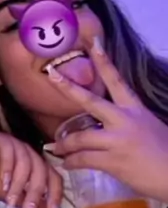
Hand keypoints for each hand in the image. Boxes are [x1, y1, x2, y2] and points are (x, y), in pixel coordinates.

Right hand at [0, 131, 61, 207]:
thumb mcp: (11, 196)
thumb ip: (29, 205)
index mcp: (37, 166)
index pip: (55, 178)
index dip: (56, 196)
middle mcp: (30, 154)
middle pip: (41, 172)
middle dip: (35, 195)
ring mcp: (16, 144)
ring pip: (26, 163)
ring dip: (19, 185)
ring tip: (9, 201)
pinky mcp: (1, 139)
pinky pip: (9, 152)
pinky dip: (7, 168)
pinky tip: (2, 183)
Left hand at [47, 36, 167, 200]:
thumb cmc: (164, 154)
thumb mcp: (148, 127)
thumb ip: (126, 121)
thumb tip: (103, 122)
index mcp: (135, 109)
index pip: (117, 80)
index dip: (104, 61)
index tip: (94, 42)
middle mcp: (125, 120)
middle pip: (90, 100)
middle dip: (68, 87)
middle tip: (51, 75)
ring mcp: (118, 140)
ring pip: (80, 137)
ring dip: (64, 144)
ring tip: (55, 148)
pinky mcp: (113, 161)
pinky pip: (83, 159)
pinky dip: (71, 162)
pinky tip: (67, 164)